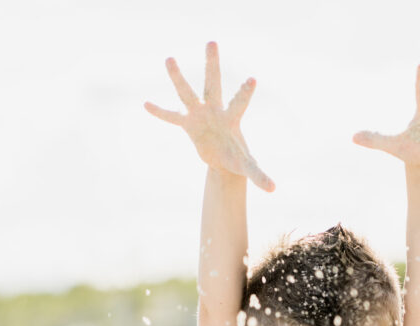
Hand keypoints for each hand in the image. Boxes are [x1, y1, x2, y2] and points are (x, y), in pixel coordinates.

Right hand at [144, 42, 274, 191]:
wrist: (224, 159)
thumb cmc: (238, 157)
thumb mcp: (247, 167)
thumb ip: (259, 175)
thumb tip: (274, 190)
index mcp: (232, 118)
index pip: (239, 102)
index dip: (245, 92)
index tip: (253, 79)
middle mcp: (215, 110)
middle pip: (212, 83)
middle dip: (212, 64)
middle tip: (212, 41)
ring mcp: (199, 115)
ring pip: (187, 93)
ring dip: (177, 77)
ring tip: (169, 58)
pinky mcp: (188, 124)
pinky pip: (171, 117)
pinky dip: (160, 112)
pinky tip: (146, 104)